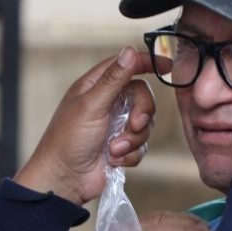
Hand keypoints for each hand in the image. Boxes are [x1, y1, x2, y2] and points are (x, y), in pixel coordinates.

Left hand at [16, 47, 155, 203]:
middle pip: (142, 96)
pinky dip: (130, 154)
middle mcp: (107, 103)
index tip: (167, 66)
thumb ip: (113, 79)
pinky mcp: (121, 147)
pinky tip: (113, 160)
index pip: (125, 65)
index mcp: (95, 86)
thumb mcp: (92, 106)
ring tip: (113, 150)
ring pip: (144, 124)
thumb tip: (129, 50)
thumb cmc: (68, 140)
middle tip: (133, 126)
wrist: (64, 180)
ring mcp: (115, 125)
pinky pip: (141, 145)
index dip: (146, 63)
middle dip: (141, 114)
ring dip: (132, 139)